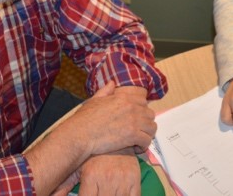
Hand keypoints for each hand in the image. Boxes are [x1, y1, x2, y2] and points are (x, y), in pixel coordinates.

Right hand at [25, 82, 153, 195]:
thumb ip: (105, 91)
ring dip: (146, 135)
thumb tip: (112, 83)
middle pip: (150, 115)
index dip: (140, 111)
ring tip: (138, 141)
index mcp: (124, 97)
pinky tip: (135, 149)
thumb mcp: (94, 100)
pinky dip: (143, 146)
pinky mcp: (132, 135)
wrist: (80, 134)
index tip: (135, 120)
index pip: (143, 102)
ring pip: (152, 128)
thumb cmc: (84, 118)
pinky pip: (147, 141)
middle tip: (137, 132)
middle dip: (145, 124)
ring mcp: (133, 120)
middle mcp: (132, 107)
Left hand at [52, 149, 140, 195]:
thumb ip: (63, 185)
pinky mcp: (135, 179)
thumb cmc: (93, 155)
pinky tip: (117, 194)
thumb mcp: (77, 168)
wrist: (114, 136)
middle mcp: (107, 178)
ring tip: (106, 192)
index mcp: (91, 176)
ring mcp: (123, 179)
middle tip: (97, 192)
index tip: (88, 193)